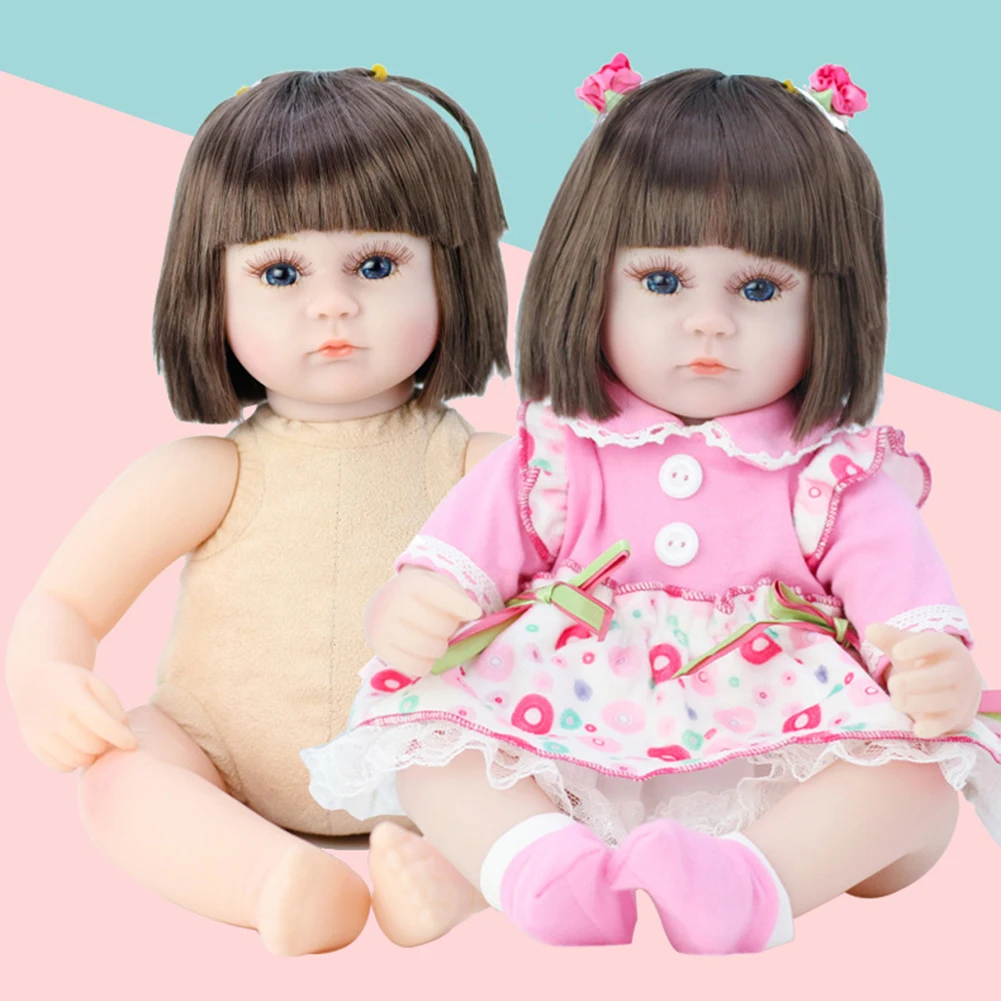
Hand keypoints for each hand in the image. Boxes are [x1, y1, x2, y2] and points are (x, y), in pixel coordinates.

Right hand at [8, 660, 136, 771]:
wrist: (33, 682)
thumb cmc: (74, 685)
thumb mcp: (96, 684)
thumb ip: (114, 707)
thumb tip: (125, 733)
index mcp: (74, 698)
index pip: (101, 723)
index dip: (120, 737)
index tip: (133, 744)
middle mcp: (56, 717)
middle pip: (92, 745)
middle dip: (106, 744)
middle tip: (107, 737)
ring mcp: (42, 734)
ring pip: (78, 760)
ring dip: (91, 755)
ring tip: (94, 742)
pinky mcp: (35, 746)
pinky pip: (62, 767)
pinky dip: (74, 763)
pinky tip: (77, 748)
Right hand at [363, 567, 482, 676]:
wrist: (381, 607)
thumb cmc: (418, 597)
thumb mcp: (437, 585)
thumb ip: (458, 597)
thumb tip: (473, 614)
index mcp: (412, 583)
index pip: (443, 596)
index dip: (462, 606)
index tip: (474, 613)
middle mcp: (395, 603)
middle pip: (441, 626)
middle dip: (449, 629)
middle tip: (444, 627)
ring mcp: (384, 627)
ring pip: (429, 648)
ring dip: (440, 649)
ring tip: (435, 640)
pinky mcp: (380, 649)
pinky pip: (415, 666)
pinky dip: (426, 664)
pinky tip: (423, 654)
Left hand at [866, 623, 981, 738]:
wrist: (960, 685)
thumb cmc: (926, 660)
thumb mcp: (910, 646)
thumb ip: (890, 638)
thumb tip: (870, 629)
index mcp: (946, 648)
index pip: (934, 643)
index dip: (916, 647)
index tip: (896, 652)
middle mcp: (957, 672)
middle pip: (941, 676)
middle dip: (916, 681)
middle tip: (893, 684)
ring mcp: (958, 697)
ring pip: (942, 702)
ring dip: (917, 702)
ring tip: (895, 700)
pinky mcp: (953, 719)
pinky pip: (944, 725)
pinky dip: (931, 728)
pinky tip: (916, 729)